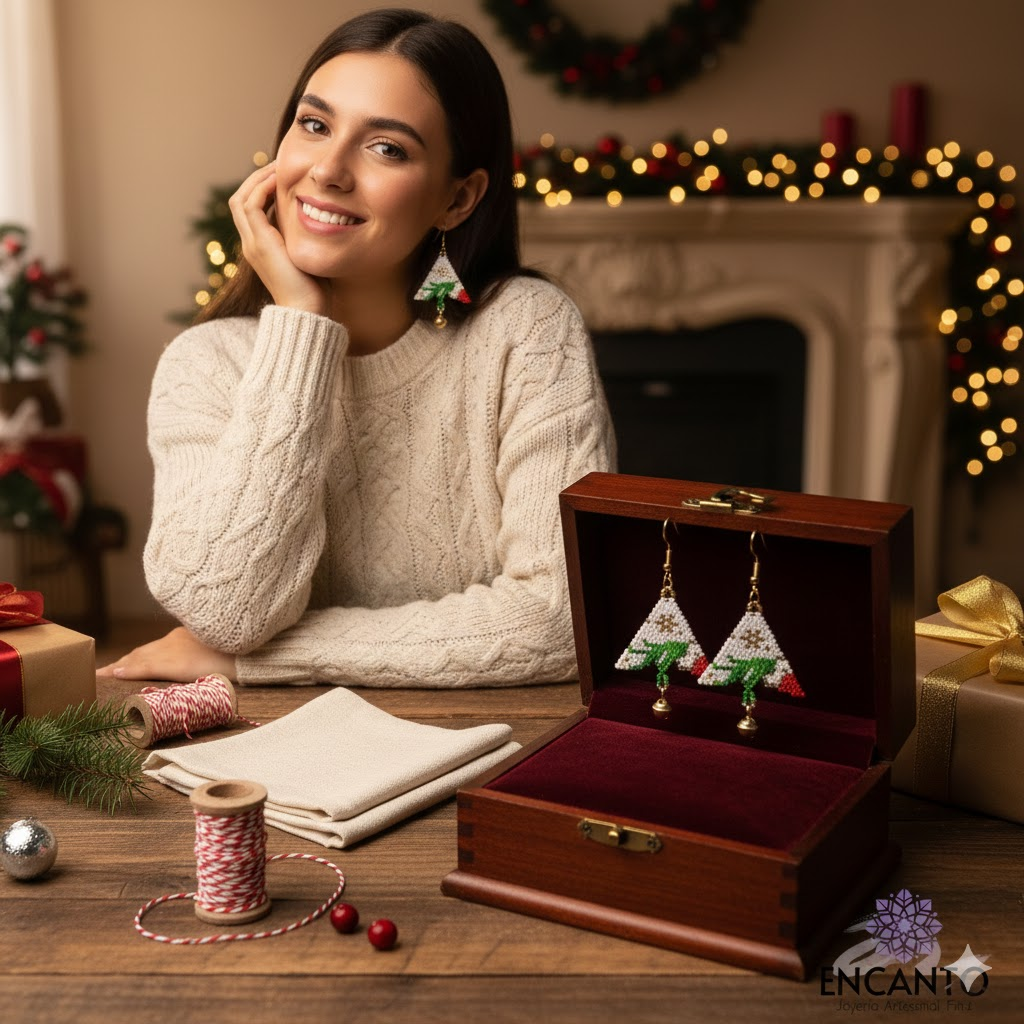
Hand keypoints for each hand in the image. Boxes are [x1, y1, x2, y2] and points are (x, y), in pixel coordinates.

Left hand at [96, 626, 236, 682]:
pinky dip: (128, 669)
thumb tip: (199, 664)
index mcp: (187, 636)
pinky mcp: (175, 662)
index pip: (155, 648)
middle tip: (103, 672)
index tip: (121, 666)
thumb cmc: (243, 654)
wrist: (254, 653)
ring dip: (120, 666)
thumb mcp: (219, 651)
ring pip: (140, 657)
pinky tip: (114, 674)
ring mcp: (174, 649)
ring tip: (102, 675)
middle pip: (143, 651)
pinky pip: (145, 665)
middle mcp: (176, 639)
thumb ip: (204, 654)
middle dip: (124, 661)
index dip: (137, 657)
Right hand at [229, 161, 326, 313]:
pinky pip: (251, 206)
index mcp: (260, 246)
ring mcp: (252, 243)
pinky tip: (280, 181)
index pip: (251, 208)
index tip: (283, 176)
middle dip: (257, 179)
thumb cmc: (315, 290)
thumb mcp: (307, 256)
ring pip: (241, 199)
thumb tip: (322, 221)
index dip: (263, 189)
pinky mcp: (260, 244)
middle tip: (278, 165)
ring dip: (258, 179)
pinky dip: (262, 189)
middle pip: (240, 199)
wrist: (308, 311)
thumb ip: (305, 238)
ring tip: (278, 166)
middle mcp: (251, 243)